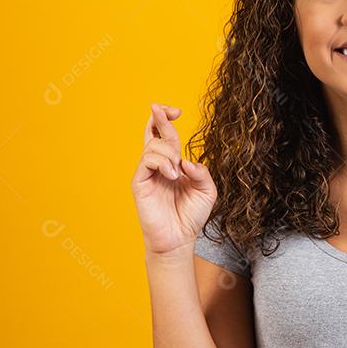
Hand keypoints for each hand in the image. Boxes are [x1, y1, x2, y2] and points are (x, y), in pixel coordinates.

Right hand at [131, 103, 217, 255]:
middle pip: (154, 132)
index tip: (177, 111)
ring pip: (152, 146)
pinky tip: (172, 175)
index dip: (167, 119)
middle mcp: (158, 165)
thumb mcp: (207, 191)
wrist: (179, 239)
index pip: (167, 135)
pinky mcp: (139, 183)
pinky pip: (146, 161)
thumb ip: (202, 172)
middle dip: (159, 117)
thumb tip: (186, 161)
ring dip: (168, 154)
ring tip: (177, 173)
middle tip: (164, 109)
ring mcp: (147, 173)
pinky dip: (161, 163)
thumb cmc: (191, 216)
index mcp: (173, 163)